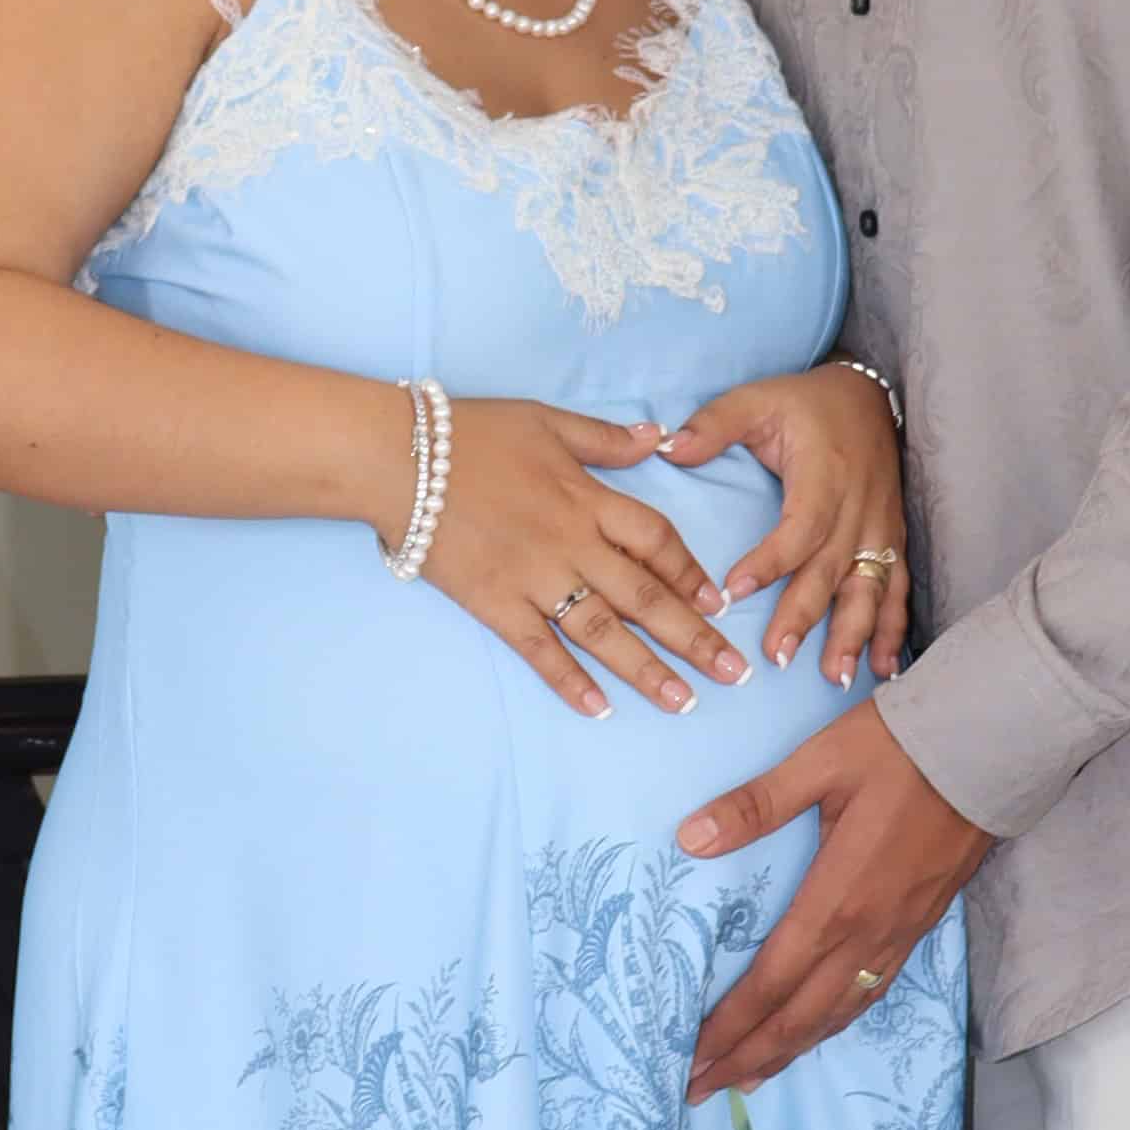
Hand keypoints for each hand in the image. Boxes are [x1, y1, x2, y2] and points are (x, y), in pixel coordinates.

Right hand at [426, 399, 751, 716]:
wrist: (397, 458)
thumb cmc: (470, 433)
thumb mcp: (546, 421)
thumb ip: (605, 439)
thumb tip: (659, 438)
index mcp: (587, 498)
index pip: (656, 541)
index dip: (691, 573)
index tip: (717, 603)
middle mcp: (571, 543)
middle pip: (645, 595)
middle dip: (694, 637)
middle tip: (732, 673)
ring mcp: (532, 578)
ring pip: (601, 630)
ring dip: (645, 668)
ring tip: (682, 702)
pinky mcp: (493, 603)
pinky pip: (537, 649)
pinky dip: (568, 680)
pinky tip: (598, 708)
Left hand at [654, 356, 911, 686]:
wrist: (868, 398)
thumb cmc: (805, 404)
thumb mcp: (757, 399)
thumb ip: (714, 424)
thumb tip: (667, 447)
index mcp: (824, 474)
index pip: (801, 525)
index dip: (770, 561)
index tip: (732, 591)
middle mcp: (858, 506)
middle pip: (833, 568)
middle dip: (806, 615)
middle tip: (777, 655)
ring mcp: (880, 528)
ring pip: (870, 587)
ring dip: (854, 633)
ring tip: (835, 676)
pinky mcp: (892, 541)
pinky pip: (897, 589)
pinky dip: (892, 630)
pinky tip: (883, 668)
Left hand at [679, 702, 987, 1090]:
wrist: (991, 749)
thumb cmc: (901, 751)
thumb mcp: (820, 763)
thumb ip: (756, 805)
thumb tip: (691, 838)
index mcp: (835, 901)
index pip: (770, 984)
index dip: (728, 1028)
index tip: (687, 1058)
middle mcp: (867, 933)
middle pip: (800, 1018)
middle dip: (747, 1058)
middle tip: (699, 1089)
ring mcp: (898, 936)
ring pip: (838, 1015)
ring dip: (789, 1051)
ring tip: (748, 1078)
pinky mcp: (919, 928)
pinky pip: (871, 995)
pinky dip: (836, 1025)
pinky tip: (818, 1032)